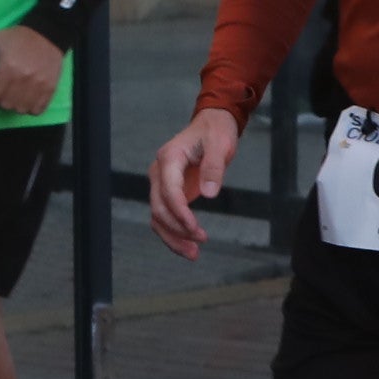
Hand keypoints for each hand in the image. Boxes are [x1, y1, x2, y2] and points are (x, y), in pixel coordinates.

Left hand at [0, 26, 65, 115]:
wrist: (48, 33)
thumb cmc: (16, 38)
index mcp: (7, 67)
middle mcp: (23, 78)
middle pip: (5, 104)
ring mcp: (38, 84)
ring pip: (20, 108)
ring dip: (14, 106)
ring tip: (12, 98)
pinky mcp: (50, 88)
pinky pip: (37, 110)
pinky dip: (30, 109)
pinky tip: (26, 100)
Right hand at [146, 107, 239, 257]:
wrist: (211, 125)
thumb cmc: (215, 132)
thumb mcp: (220, 144)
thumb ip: (214, 167)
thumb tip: (208, 194)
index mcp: (169, 158)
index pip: (169, 192)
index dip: (180, 213)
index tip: (196, 229)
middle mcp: (159, 172)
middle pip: (159, 209)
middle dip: (178, 229)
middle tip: (201, 242)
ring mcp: (161, 183)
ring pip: (158, 217)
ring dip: (172, 237)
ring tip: (194, 254)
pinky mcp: (168, 193)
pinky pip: (164, 217)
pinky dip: (174, 233)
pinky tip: (189, 245)